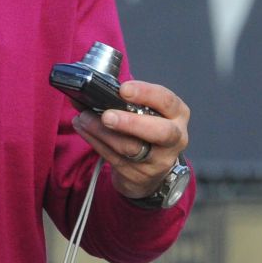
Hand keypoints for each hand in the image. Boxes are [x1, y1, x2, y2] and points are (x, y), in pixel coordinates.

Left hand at [71, 78, 190, 201]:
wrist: (151, 168)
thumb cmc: (146, 128)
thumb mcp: (147, 110)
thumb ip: (126, 99)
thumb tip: (91, 88)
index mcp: (177, 114)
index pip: (167, 101)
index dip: (145, 94)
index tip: (123, 90)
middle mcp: (174, 138)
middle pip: (160, 132)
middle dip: (131, 122)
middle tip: (107, 116)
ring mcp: (158, 160)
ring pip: (131, 148)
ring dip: (103, 132)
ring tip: (84, 118)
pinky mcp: (139, 175)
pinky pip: (114, 158)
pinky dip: (95, 141)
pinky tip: (83, 128)